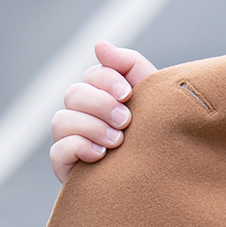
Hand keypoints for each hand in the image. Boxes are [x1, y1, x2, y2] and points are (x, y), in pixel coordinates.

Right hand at [50, 41, 155, 180]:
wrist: (168, 182)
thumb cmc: (161, 136)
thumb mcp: (152, 97)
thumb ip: (129, 65)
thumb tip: (99, 44)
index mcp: (105, 96)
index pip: (92, 75)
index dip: (106, 80)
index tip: (127, 94)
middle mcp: (85, 116)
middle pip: (74, 94)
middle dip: (101, 104)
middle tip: (126, 121)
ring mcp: (73, 141)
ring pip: (61, 120)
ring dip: (91, 127)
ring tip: (118, 141)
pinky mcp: (67, 168)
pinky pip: (57, 151)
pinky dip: (78, 148)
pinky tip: (101, 155)